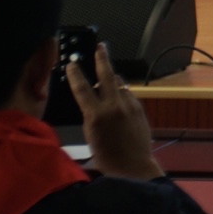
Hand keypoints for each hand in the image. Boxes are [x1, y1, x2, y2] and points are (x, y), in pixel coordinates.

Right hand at [66, 43, 163, 180]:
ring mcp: (129, 106)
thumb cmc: (106, 157)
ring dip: (113, 80)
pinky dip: (122, 93)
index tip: (72, 64)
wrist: (133, 166)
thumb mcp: (90, 135)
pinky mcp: (140, 109)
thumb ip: (90, 114)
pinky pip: (128, 94)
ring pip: (120, 84)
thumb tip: (91, 100)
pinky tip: (118, 98)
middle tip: (101, 47)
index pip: (82, 88)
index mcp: (96, 116)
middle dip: (103, 59)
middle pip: (108, 75)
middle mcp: (114, 107)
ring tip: (107, 76)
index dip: (76, 74)